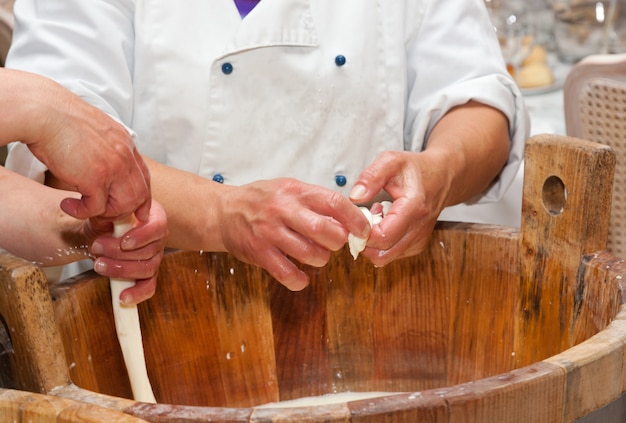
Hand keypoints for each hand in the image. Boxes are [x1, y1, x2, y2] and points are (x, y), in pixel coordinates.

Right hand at [25, 76, 150, 221]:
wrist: (44, 111)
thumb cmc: (59, 119)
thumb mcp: (95, 130)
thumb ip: (106, 146)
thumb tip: (101, 162)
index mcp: (125, 143)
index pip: (144, 177)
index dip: (142, 198)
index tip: (138, 212)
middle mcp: (124, 155)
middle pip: (139, 195)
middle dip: (124, 210)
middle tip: (102, 214)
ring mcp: (113, 167)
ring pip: (123, 205)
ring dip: (104, 213)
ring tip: (84, 208)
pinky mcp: (94, 178)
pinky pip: (96, 207)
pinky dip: (81, 212)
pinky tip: (67, 204)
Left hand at [85, 201, 167, 303]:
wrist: (104, 229)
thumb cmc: (110, 217)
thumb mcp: (110, 209)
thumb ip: (110, 212)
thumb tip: (104, 213)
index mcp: (156, 219)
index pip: (157, 229)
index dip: (142, 237)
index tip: (124, 242)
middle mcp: (159, 240)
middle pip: (149, 252)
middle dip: (120, 254)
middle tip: (97, 248)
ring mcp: (155, 258)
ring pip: (146, 269)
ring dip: (121, 270)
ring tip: (98, 265)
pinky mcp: (148, 274)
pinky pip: (149, 286)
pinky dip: (137, 293)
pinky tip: (123, 297)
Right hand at [216, 178, 370, 290]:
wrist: (224, 212)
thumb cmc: (263, 200)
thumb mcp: (291, 189)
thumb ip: (317, 201)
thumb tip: (351, 218)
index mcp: (296, 191)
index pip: (334, 203)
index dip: (354, 219)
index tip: (364, 230)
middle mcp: (283, 210)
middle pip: (324, 230)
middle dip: (338, 241)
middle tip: (335, 242)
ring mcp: (269, 232)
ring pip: (309, 253)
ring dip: (320, 259)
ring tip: (316, 254)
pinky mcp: (259, 253)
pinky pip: (287, 273)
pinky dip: (299, 280)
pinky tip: (301, 276)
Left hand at [349, 150, 447, 266]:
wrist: (442, 177)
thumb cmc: (416, 169)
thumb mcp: (391, 161)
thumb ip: (371, 176)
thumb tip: (355, 197)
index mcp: (413, 208)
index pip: (382, 237)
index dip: (362, 232)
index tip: (356, 216)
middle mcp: (419, 229)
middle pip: (382, 254)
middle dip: (364, 240)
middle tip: (363, 218)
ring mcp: (419, 240)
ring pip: (385, 257)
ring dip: (372, 243)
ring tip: (375, 218)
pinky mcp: (416, 246)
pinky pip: (391, 254)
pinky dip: (381, 244)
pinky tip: (383, 223)